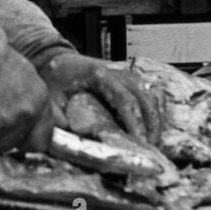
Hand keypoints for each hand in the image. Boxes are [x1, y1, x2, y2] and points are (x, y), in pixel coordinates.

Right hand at [0, 48, 53, 153]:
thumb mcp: (25, 77)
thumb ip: (34, 102)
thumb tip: (51, 122)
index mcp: (40, 99)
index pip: (42, 140)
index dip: (27, 141)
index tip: (18, 138)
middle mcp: (26, 113)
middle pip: (16, 146)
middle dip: (4, 137)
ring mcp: (4, 122)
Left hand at [36, 51, 164, 144]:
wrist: (60, 62)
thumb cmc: (57, 81)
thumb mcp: (52, 98)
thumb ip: (59, 118)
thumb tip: (71, 139)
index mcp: (100, 75)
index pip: (125, 100)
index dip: (135, 123)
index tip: (139, 142)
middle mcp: (118, 72)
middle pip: (145, 98)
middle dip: (151, 124)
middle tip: (150, 147)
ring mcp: (128, 73)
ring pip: (153, 94)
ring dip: (156, 118)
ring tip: (154, 140)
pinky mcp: (133, 77)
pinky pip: (153, 91)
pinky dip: (158, 109)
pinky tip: (155, 127)